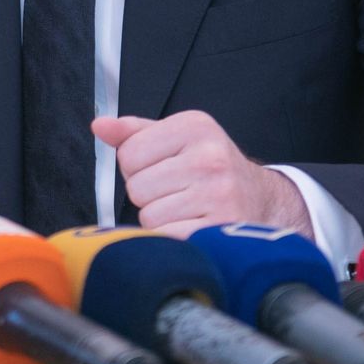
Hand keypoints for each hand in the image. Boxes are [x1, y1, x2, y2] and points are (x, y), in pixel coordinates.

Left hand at [91, 110, 311, 238]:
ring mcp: (219, 193)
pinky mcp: (222, 227)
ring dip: (161, 218)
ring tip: (187, 208)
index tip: (163, 168)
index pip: (128, 154)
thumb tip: (99, 126)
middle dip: (149, 194)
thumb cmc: (210, 169)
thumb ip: (134, 133)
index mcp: (194, 126)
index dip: (137, 167)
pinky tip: (194, 226)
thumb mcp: (177, 140)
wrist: (264, 201)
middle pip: (137, 186)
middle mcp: (210, 156)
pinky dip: (174, 237)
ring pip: (150, 215)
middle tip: (178, 192)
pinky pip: (168, 237)